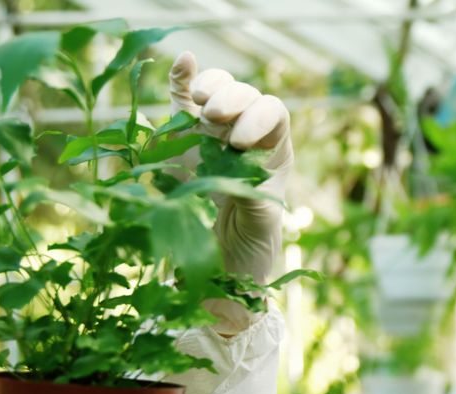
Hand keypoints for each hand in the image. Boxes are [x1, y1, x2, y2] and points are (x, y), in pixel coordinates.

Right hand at [168, 51, 292, 285]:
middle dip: (233, 100)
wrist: (218, 270)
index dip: (259, 118)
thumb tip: (240, 169)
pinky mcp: (180, 140)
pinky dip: (181, 79)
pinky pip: (182, 101)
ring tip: (200, 101)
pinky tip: (183, 61)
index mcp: (274, 153)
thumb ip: (254, 197)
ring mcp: (213, 135)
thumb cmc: (249, 251)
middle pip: (247, 97)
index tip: (239, 144)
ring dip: (210, 87)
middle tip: (214, 117)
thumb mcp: (260, 228)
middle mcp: (246, 136)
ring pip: (218, 92)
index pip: (275, 116)